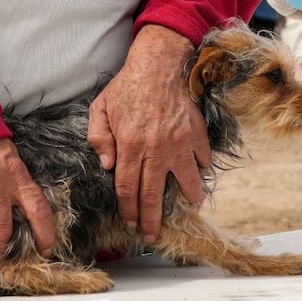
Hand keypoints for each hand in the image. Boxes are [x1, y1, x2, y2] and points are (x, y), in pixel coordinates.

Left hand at [87, 24, 207, 243]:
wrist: (159, 65)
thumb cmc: (127, 87)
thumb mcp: (100, 109)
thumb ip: (99, 139)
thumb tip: (107, 167)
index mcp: (130, 145)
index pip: (128, 188)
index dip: (129, 211)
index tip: (131, 224)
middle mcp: (156, 148)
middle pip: (153, 193)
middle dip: (152, 219)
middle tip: (152, 236)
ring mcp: (180, 142)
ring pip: (186, 181)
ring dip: (187, 199)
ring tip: (187, 210)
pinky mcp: (196, 133)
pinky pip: (203, 159)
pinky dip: (201, 170)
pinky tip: (198, 177)